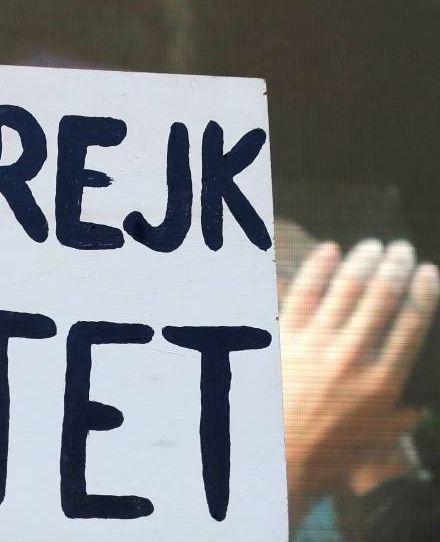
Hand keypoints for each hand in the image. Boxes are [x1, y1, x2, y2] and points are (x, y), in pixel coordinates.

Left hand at [280, 239, 439, 500]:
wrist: (277, 454)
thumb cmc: (334, 449)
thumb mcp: (384, 433)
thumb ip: (408, 406)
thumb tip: (421, 386)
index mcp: (384, 381)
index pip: (413, 322)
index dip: (425, 291)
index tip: (431, 273)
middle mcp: (352, 357)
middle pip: (382, 297)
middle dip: (397, 266)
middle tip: (403, 250)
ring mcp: (315, 344)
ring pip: (345, 288)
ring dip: (364, 261)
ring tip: (374, 247)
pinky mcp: (284, 337)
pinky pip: (303, 292)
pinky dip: (319, 268)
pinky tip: (330, 250)